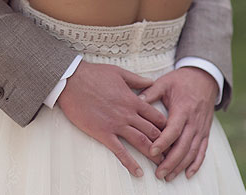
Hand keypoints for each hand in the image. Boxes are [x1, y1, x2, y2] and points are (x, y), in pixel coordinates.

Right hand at [57, 60, 165, 176]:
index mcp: (133, 99)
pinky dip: (129, 162)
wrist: (73, 81)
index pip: (156, 116)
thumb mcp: (120, 73)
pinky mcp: (103, 133)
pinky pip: (119, 151)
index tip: (173, 134)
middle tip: (173, 153)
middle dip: (164, 143)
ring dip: (152, 153)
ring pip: (140, 141)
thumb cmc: (95, 74)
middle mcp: (128, 113)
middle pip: (152, 131)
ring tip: (162, 164)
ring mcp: (116, 124)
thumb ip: (138, 80)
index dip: (166, 126)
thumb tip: (151, 82)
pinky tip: (137, 172)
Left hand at [140, 67, 217, 180]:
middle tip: (158, 173)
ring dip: (181, 166)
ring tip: (168, 176)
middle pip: (184, 145)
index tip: (152, 151)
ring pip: (193, 151)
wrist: (205, 77)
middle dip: (171, 161)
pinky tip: (188, 174)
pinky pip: (202, 150)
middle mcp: (194, 121)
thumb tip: (136, 102)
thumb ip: (151, 92)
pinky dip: (196, 164)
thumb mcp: (165, 82)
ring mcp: (201, 128)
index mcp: (183, 109)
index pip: (174, 129)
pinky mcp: (205, 131)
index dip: (163, 141)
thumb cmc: (182, 80)